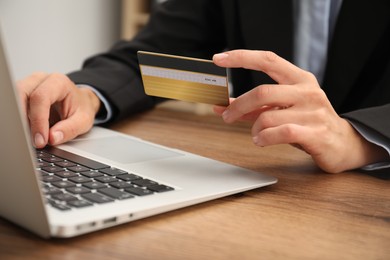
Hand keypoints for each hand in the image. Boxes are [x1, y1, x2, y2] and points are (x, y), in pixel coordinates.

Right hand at [16, 72, 100, 147]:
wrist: (82, 102)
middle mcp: (41, 80)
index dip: (38, 120)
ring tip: (33, 136)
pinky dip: (21, 120)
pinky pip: (16, 105)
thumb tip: (52, 138)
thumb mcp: (84, 121)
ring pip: (15, 99)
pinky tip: (30, 131)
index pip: (41, 97)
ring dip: (21, 120)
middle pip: (21, 94)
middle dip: (24, 120)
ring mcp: (31, 85)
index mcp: (59, 82)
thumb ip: (70, 129)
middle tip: (33, 140)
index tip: (41, 139)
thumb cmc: (82, 108)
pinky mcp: (24, 94)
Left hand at [213, 50, 387, 172]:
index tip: (219, 58)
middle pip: (262, 92)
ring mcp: (313, 111)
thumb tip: (224, 107)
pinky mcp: (315, 132)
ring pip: (267, 117)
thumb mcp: (285, 109)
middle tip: (226, 116)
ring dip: (254, 129)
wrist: (344, 144)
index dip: (241, 57)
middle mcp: (307, 91)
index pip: (268, 60)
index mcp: (299, 79)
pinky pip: (279, 132)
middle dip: (238, 106)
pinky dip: (264, 138)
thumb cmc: (308, 123)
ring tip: (257, 135)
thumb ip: (256, 107)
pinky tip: (262, 141)